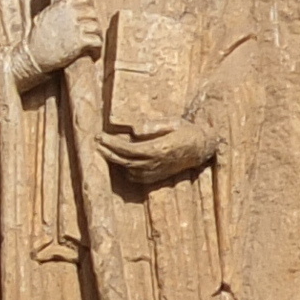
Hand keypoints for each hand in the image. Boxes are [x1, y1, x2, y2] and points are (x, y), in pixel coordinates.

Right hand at [19, 0, 96, 82]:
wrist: (33, 54)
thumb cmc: (42, 33)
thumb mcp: (52, 12)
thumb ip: (72, 0)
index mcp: (64, 3)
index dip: (86, 9)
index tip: (81, 19)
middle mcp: (71, 12)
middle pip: (93, 13)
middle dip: (91, 23)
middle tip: (86, 33)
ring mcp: (76, 27)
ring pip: (96, 27)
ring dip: (94, 36)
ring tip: (88, 43)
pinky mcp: (80, 41)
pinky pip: (97, 41)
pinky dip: (96, 48)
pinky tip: (91, 51)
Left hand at [98, 112, 219, 187]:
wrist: (203, 148)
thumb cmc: (188, 131)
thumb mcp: (174, 122)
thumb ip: (154, 125)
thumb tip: (134, 129)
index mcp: (159, 148)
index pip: (128, 149)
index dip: (112, 144)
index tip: (100, 137)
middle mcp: (157, 162)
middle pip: (125, 161)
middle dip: (108, 152)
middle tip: (96, 143)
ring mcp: (158, 171)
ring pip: (129, 170)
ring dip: (115, 162)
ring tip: (105, 151)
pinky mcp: (159, 176)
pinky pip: (137, 177)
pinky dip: (127, 171)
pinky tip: (122, 162)